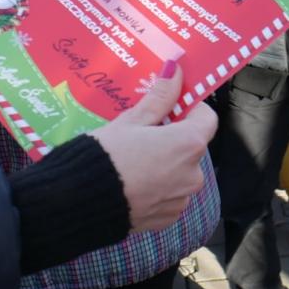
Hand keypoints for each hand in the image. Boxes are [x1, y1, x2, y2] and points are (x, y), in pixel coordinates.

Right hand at [90, 62, 216, 232]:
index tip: (168, 107)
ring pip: (179, 172)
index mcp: (187, 144)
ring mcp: (182, 199)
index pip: (207, 118)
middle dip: (171, 138)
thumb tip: (174, 70)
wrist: (81, 200)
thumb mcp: (131, 120)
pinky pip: (169, 195)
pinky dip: (156, 188)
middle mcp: (193, 174)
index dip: (189, 109)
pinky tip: (131, 182)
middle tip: (140, 134)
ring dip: (164, 165)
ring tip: (132, 161)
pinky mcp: (168, 218)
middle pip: (191, 147)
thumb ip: (159, 98)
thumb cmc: (107, 153)